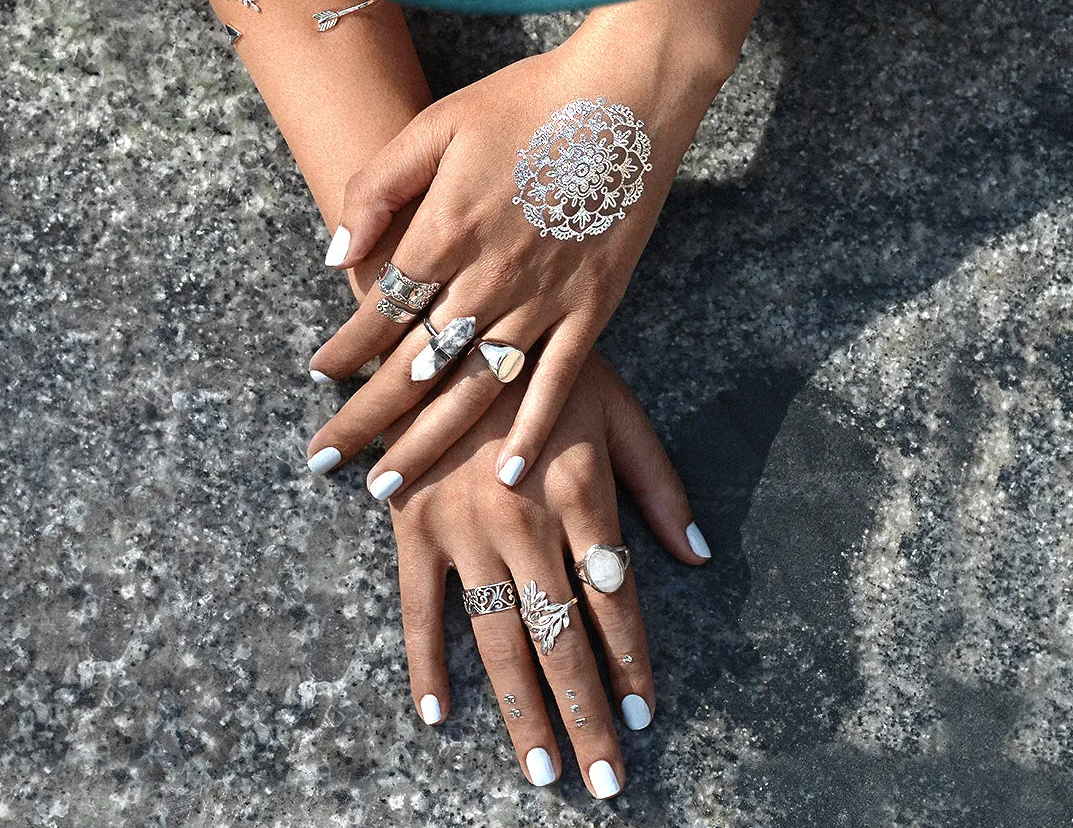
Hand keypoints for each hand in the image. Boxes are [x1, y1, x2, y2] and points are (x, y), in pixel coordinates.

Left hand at [305, 20, 727, 494]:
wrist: (626, 97)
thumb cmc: (526, 103)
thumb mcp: (436, 123)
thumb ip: (377, 188)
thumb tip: (334, 253)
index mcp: (446, 230)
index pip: (378, 311)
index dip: (343, 350)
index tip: (319, 377)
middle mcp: (489, 278)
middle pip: (414, 367)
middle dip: (364, 420)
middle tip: (326, 462)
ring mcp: (544, 299)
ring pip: (474, 389)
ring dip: (427, 442)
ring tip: (388, 487)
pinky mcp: (592, 308)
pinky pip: (556, 382)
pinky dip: (533, 431)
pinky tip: (509, 474)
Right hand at [386, 349, 711, 796]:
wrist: (450, 330)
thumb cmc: (543, 369)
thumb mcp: (617, 409)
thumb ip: (658, 483)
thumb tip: (698, 555)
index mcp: (582, 493)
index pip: (616, 601)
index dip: (631, 663)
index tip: (643, 718)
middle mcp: (526, 522)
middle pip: (562, 636)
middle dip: (587, 712)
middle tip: (605, 781)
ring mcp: (464, 528)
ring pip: (498, 637)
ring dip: (522, 709)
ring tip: (541, 771)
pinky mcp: (413, 525)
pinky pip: (419, 607)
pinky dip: (424, 663)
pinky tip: (437, 716)